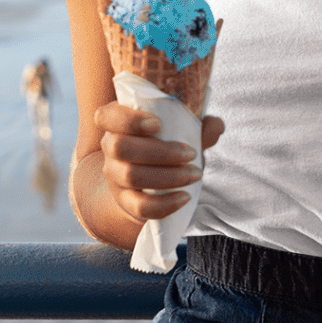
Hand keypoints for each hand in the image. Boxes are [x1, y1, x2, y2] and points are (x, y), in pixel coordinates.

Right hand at [93, 101, 224, 226]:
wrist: (149, 184)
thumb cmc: (165, 148)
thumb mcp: (180, 133)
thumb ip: (198, 127)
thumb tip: (215, 125)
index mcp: (117, 122)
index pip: (106, 116)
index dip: (129, 120)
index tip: (158, 124)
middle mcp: (110, 147)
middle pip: (121, 147)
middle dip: (160, 151)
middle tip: (191, 154)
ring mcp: (115, 175)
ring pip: (131, 176)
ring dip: (168, 176)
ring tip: (195, 174)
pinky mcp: (125, 201)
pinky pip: (140, 206)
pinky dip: (165, 203)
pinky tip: (185, 197)